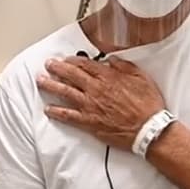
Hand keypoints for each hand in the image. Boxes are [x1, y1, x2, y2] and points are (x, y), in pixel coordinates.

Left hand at [38, 56, 165, 150]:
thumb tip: (112, 60)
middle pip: (71, 75)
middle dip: (57, 68)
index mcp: (109, 77)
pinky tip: (48, 109)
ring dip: (51, 86)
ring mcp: (90, 107)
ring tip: (41, 81)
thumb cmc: (147, 105)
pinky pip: (68, 116)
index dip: (74, 60)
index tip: (67, 59)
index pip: (85, 65)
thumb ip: (125, 67)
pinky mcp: (89, 123)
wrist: (148, 129)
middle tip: (48, 64)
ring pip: (65, 93)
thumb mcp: (142, 78)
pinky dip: (57, 112)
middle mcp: (96, 90)